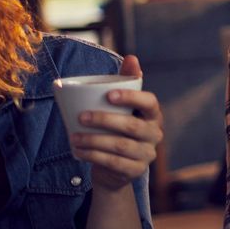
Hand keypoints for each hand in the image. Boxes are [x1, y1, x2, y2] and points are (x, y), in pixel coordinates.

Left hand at [70, 55, 162, 191]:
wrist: (116, 168)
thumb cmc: (118, 128)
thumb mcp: (122, 107)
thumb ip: (127, 82)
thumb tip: (132, 57)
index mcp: (154, 115)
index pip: (150, 103)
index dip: (132, 98)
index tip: (109, 94)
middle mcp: (155, 135)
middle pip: (132, 127)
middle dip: (105, 120)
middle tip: (81, 117)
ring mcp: (147, 155)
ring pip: (120, 146)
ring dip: (94, 140)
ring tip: (74, 137)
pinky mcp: (135, 171)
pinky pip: (113, 163)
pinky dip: (93, 156)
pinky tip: (78, 151)